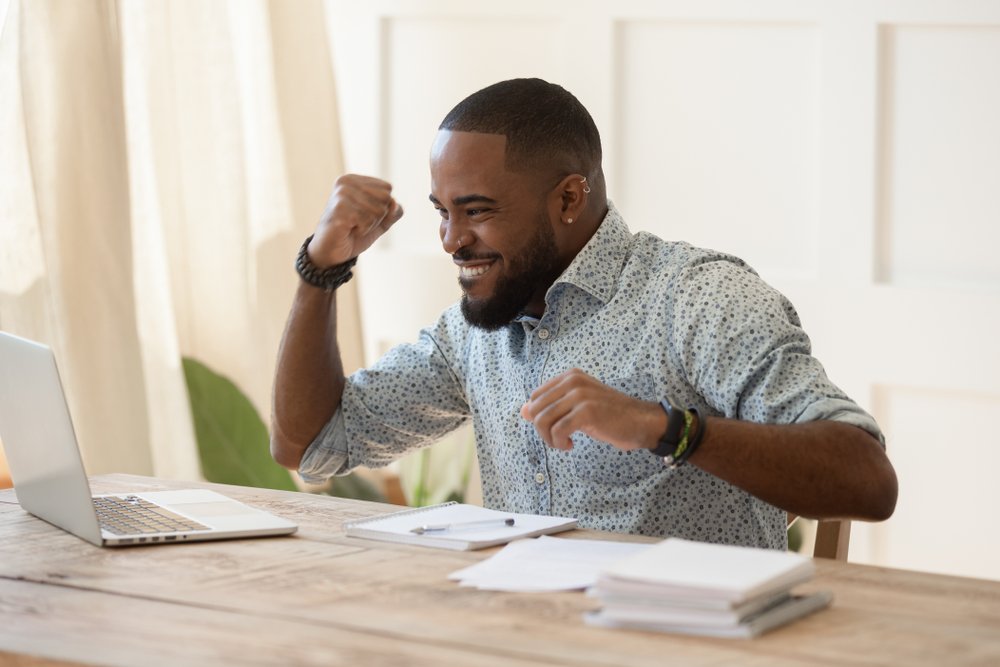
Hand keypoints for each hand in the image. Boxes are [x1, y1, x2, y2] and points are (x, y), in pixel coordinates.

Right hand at [308, 174, 403, 266]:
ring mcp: (341, 194)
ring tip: (352, 226)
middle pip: (385, 198)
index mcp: (354, 180)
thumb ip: (393, 212)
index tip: (363, 214)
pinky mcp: (339, 209)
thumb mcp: (380, 222)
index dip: (382, 208)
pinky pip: (368, 220)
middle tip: (358, 222)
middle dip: (377, 217)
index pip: (387, 189)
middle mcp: (346, 182)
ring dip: (368, 225)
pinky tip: (348, 230)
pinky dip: (362, 230)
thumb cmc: (353, 234)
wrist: (331, 252)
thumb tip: (395, 203)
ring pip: (378, 211)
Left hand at [520, 368, 665, 451]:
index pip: (535, 396)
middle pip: (536, 409)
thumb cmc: (610, 415)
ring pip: (543, 420)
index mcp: (570, 376)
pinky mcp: (586, 412)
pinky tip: (571, 446)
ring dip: (549, 439)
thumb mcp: (577, 407)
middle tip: (557, 440)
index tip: (553, 427)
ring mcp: (580, 395)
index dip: (538, 416)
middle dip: (541, 430)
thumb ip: (552, 406)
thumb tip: (522, 411)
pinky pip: (557, 431)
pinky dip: (559, 443)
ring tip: (563, 443)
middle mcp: (572, 381)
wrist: (640, 422)